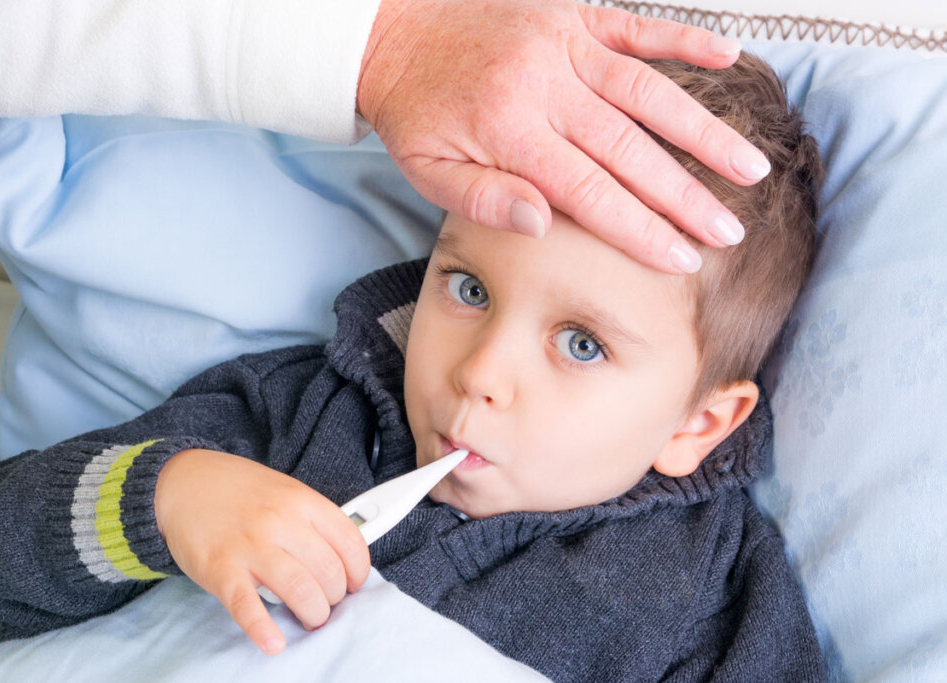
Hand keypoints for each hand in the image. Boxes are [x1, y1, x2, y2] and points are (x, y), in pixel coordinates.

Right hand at [154, 449, 370, 654]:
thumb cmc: (238, 491)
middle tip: (326, 602)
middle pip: (328, 571)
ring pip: (300, 590)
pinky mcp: (220, 569)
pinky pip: (247, 606)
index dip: (359, 571)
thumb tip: (342, 558)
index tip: (355, 583)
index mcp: (301, 500)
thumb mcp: (283, 490)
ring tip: (309, 618)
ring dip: (313, 614)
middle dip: (335, 597)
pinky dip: (263, 630)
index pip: (349, 542)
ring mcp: (250, 545)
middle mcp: (280, 521)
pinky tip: (274, 642)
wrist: (182, 481)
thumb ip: (311, 519)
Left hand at [358, 0, 770, 273]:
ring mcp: (563, 45)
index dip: (639, 228)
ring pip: (647, 91)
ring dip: (702, 130)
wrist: (394, 31)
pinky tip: (728, 53)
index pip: (588, 192)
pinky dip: (682, 39)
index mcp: (509, 133)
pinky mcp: (572, 15)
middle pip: (629, 150)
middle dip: (685, 195)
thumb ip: (484, 199)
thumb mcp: (428, 171)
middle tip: (730, 231)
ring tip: (749, 167)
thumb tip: (542, 224)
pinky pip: (634, 25)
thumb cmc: (416, 113)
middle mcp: (545, 87)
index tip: (682, 258)